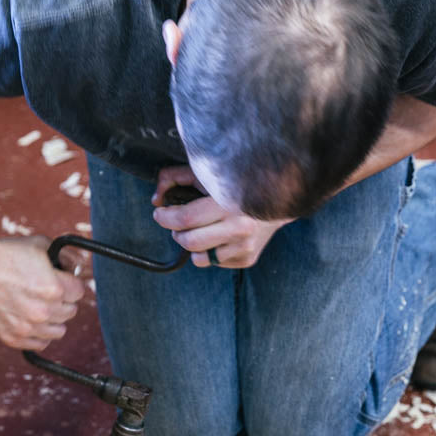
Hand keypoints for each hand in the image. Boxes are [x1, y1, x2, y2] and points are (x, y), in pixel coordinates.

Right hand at [0, 235, 84, 349]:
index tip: (62, 282)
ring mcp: (28, 327)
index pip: (79, 292)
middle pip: (70, 312)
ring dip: (53, 320)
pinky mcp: (12, 337)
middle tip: (47, 293)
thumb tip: (76, 267)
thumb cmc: (3, 254)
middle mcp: (43, 311)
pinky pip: (39, 344)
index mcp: (55, 289)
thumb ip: (65, 258)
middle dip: (62, 301)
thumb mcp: (40, 245)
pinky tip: (32, 323)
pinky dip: (39, 335)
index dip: (70, 284)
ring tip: (40, 308)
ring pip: (58, 331)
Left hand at [152, 166, 290, 268]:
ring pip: (200, 258)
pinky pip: (215, 263)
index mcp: (229, 202)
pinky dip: (211, 251)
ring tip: (200, 230)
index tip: (160, 214)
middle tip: (177, 224)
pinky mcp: (248, 258)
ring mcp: (246, 246)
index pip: (186, 218)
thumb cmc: (236, 183)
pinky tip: (220, 236)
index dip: (165, 218)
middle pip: (190, 242)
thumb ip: (175, 177)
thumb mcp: (207, 173)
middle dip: (176, 233)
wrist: (279, 198)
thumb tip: (157, 199)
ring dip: (193, 245)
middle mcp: (241, 227)